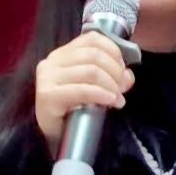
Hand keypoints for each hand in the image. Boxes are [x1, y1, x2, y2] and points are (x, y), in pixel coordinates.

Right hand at [35, 31, 134, 152]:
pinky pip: (83, 90)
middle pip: (94, 55)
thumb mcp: (94, 87)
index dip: (114, 52)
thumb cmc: (74, 109)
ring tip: (118, 99)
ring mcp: (48, 78)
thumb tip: (127, 76)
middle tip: (122, 88)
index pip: (92, 39)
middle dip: (115, 71)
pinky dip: (102, 94)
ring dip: (111, 84)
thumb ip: (112, 76)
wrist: (54, 136)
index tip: (123, 70)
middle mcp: (52, 61)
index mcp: (63, 53)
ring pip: (91, 70)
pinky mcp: (48, 96)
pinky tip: (111, 101)